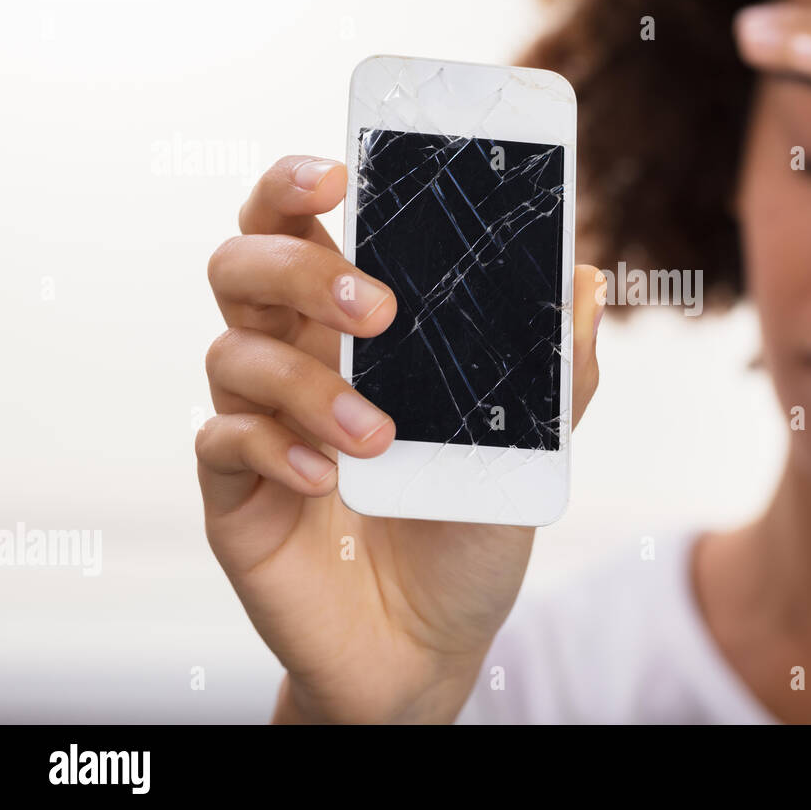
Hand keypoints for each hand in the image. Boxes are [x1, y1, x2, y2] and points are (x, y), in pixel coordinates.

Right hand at [197, 155, 602, 722]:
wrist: (431, 639)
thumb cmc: (469, 525)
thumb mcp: (529, 444)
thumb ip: (555, 366)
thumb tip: (587, 279)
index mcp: (354, 328)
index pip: (301, 228)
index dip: (296, 185)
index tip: (337, 170)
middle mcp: (296, 358)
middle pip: (243, 263)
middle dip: (296, 265)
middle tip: (374, 307)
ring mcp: (257, 422)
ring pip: (230, 350)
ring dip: (307, 382)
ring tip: (379, 436)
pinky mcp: (233, 494)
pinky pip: (223, 442)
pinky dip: (274, 448)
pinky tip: (327, 479)